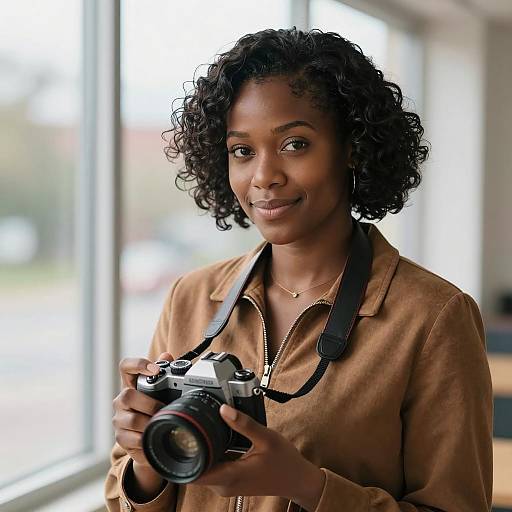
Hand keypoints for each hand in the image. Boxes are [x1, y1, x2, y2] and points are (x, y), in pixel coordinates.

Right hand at [112, 352, 173, 467]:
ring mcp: (119, 419)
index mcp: (131, 384)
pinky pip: (132, 438)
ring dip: (150, 422)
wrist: (147, 438)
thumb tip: (167, 355)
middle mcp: (121, 400)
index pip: (126, 367)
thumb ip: (165, 373)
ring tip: (161, 424)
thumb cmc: (154, 410)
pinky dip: (146, 438)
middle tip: (163, 409)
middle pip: (127, 395)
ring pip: (132, 419)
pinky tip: (154, 436)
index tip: (155, 370)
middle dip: (149, 403)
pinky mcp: (121, 437)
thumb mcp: (161, 392)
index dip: (138, 364)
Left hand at [190, 404, 325, 510]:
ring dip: (201, 453)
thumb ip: (244, 424)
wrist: (298, 480)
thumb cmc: (285, 462)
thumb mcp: (267, 438)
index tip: (179, 439)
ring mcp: (228, 487)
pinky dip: (210, 457)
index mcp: (232, 476)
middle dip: (191, 450)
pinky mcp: (231, 483)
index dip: (183, 458)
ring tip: (202, 432)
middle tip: (189, 427)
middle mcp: (226, 485)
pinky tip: (215, 441)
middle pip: (195, 471)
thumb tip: (223, 408)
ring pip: (203, 471)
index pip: (196, 474)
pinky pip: (213, 471)